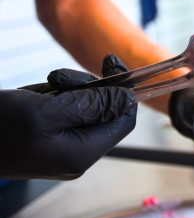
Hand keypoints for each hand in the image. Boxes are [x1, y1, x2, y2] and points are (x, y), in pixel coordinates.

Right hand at [0, 54, 136, 179]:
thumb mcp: (45, 109)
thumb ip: (91, 105)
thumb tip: (128, 98)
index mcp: (81, 153)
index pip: (124, 120)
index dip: (123, 91)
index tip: (112, 64)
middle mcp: (77, 153)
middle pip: (106, 112)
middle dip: (91, 87)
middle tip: (63, 78)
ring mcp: (63, 146)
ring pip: (87, 107)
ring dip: (73, 88)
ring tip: (49, 83)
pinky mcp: (50, 136)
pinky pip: (69, 110)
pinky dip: (59, 94)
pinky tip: (42, 91)